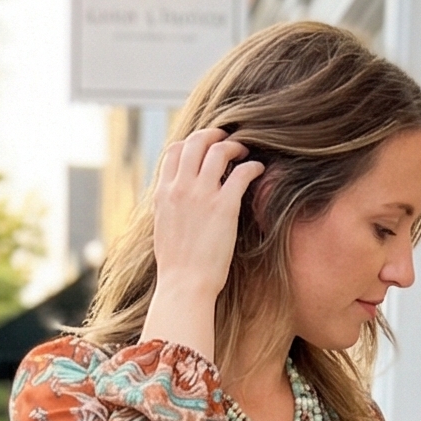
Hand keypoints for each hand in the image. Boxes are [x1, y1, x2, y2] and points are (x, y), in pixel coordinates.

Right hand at [141, 127, 264, 358]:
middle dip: (213, 134)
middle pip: (196, 142)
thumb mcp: (162, 228)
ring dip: (235, 146)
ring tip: (245, 152)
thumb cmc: (176, 266)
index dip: (191, 143)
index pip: (174, 151)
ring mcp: (202, 195)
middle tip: (227, 138)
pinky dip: (252, 166)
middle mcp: (180, 188)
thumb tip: (175, 197)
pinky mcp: (224, 206)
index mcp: (163, 193)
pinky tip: (258, 170)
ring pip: (219, 150)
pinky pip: (242, 172)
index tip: (204, 147)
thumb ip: (168, 206)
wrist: (184, 286)